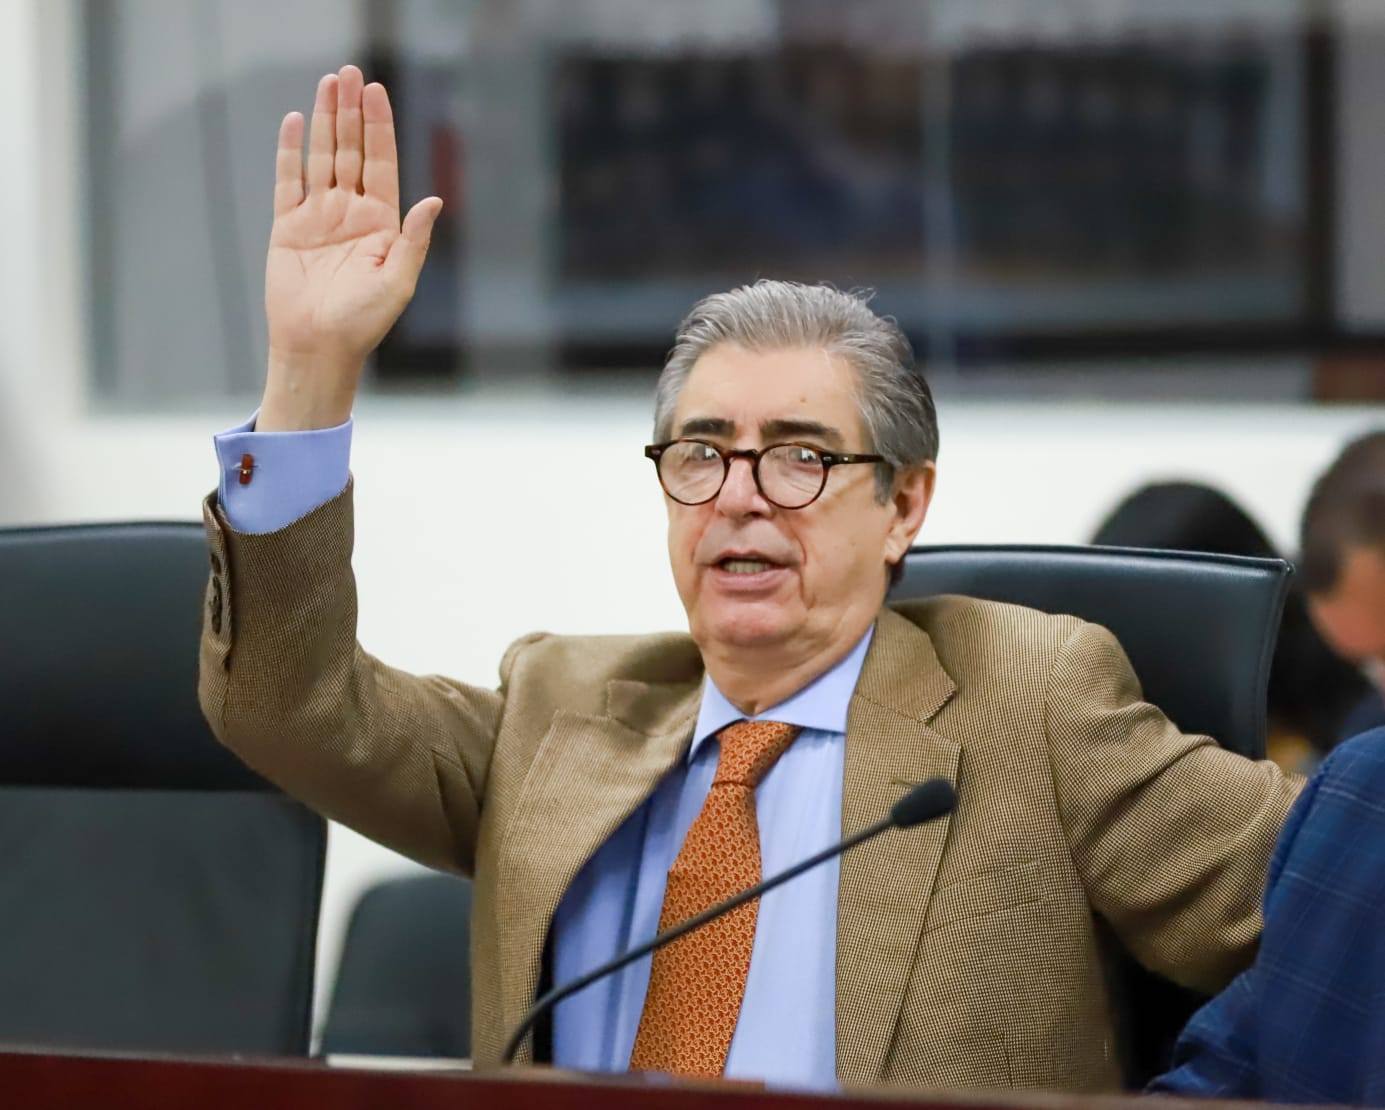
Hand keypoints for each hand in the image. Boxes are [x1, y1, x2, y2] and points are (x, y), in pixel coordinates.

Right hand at [259, 65, 441, 430]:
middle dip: (351, 112)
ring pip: (322, 158)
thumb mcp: (398, 282)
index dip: (378, 127)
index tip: (377, 92)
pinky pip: (288, 181)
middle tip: (350, 72)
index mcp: (381, 224)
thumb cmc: (363, 323)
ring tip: (328, 83)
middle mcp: (351, 214)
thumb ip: (413, 241)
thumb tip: (434, 202)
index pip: (380, 164)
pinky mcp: (288, 227)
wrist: (317, 347)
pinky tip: (296, 121)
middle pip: (351, 151)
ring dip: (325, 120)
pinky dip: (291, 152)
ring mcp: (319, 217)